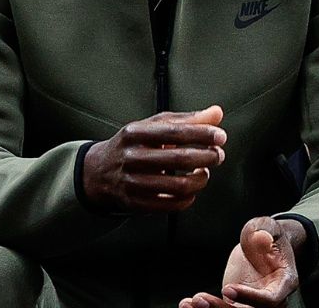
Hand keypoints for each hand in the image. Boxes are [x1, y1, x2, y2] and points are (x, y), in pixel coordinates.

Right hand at [81, 105, 225, 212]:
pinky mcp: (134, 202)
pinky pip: (170, 205)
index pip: (174, 132)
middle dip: (207, 157)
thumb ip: (186, 120)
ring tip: (204, 173)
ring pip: (178, 186)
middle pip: (179, 159)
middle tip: (218, 155)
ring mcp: (131, 181)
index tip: (220, 136)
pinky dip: (188, 198)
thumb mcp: (152, 126)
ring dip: (200, 180)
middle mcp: (131, 156)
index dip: (201, 134)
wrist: (98, 171)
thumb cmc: (133, 145)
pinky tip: (191, 190)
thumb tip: (216, 112)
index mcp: (134, 133)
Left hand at [179, 217, 301, 307]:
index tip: (227, 288)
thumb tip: (261, 237)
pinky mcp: (237, 301)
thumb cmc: (267, 234)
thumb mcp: (268, 226)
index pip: (270, 299)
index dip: (250, 297)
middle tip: (200, 299)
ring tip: (190, 303)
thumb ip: (266, 230)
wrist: (263, 244)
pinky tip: (186, 304)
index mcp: (284, 282)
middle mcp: (271, 298)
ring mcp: (252, 302)